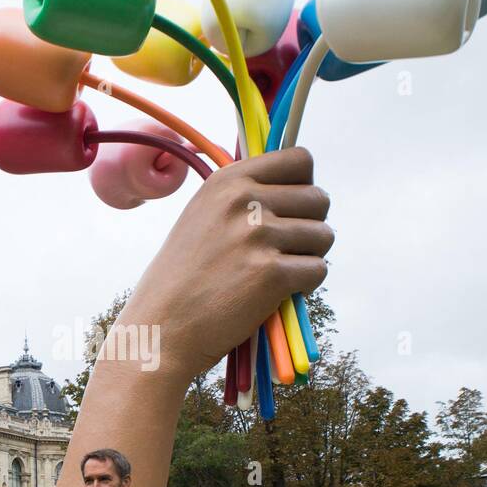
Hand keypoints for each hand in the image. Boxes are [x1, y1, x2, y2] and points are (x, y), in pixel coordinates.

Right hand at [125, 146, 331, 380]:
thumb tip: (298, 186)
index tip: (291, 210)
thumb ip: (244, 197)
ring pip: (323, 236)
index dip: (304, 187)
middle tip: (284, 251)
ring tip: (276, 274)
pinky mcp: (271, 272)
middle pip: (318, 199)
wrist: (163, 327)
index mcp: (228, 180)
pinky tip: (276, 294)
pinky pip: (318, 270)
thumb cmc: (183, 278)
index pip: (299, 160)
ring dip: (309, 258)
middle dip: (310, 227)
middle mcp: (244, 199)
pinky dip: (305, 286)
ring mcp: (258, 235)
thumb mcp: (204, 216)